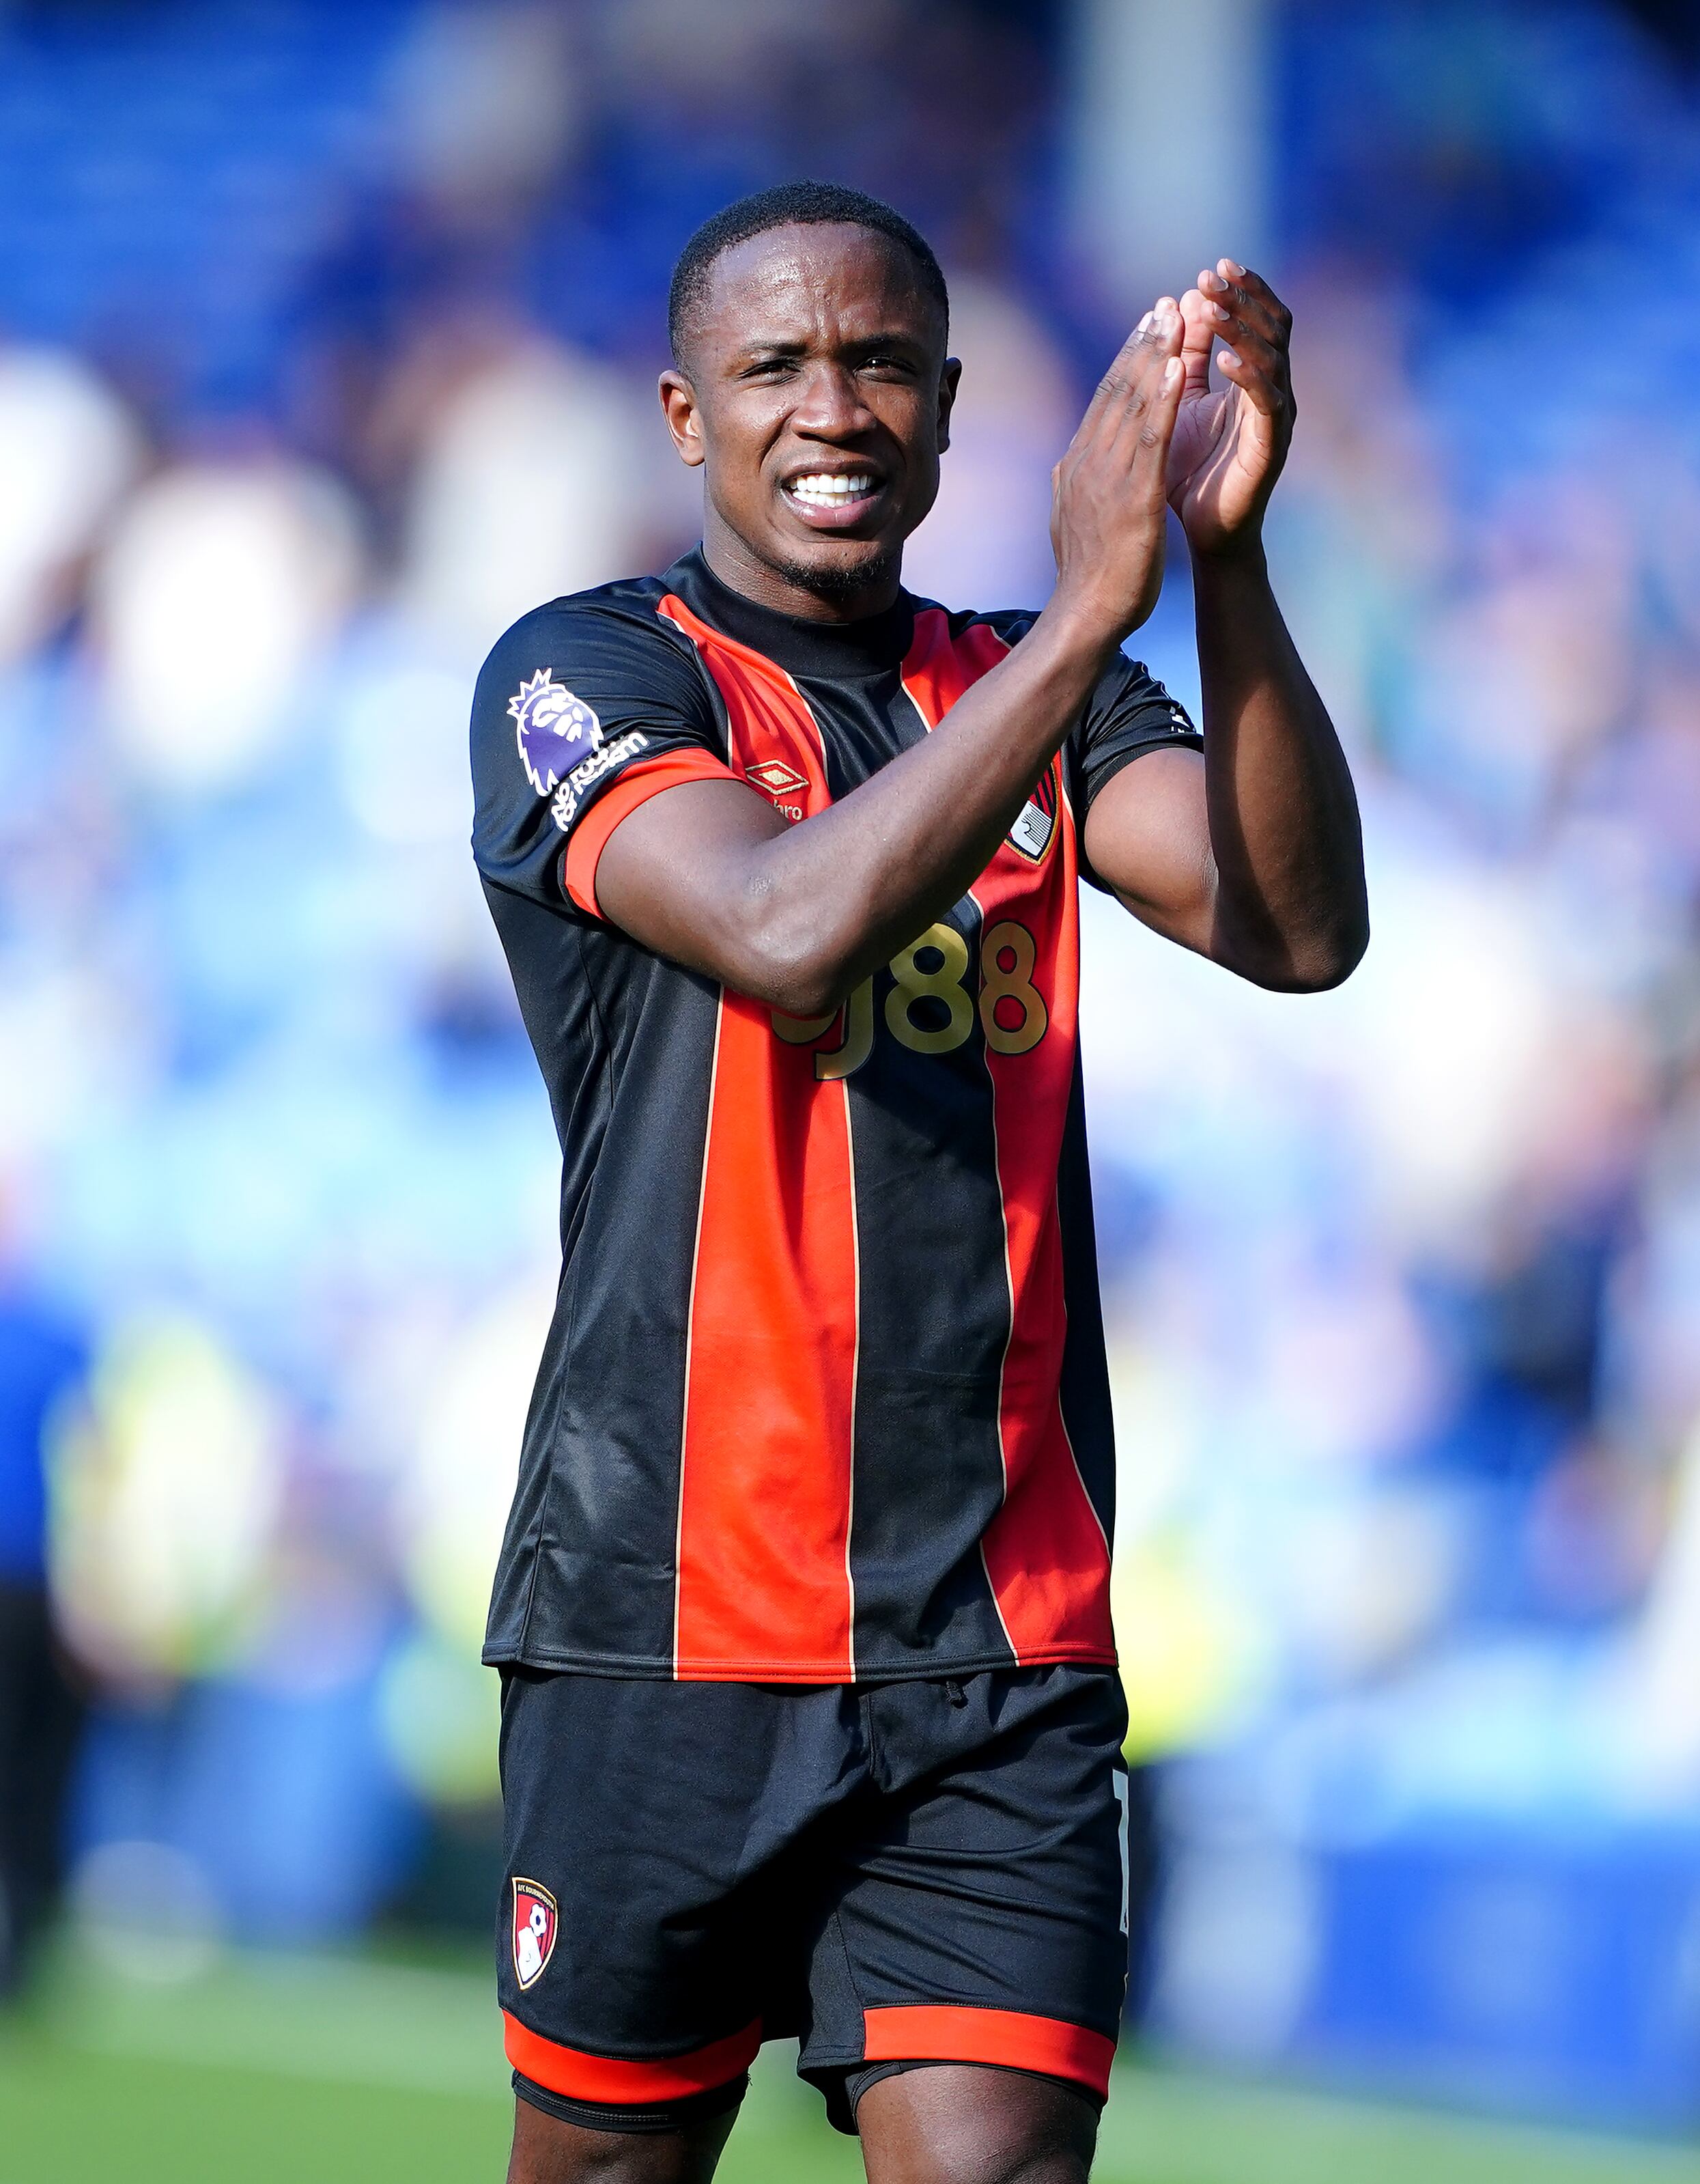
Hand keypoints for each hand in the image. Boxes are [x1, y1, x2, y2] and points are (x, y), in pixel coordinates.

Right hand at [1048, 304, 1185, 643]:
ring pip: (1133, 405)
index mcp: (1077, 466)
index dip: (1126, 361)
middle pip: (1117, 392)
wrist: (1085, 616)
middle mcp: (1088, 463)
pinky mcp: (1133, 498)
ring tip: (1175, 318)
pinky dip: (1162, 401)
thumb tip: (1065, 467)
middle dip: (1142, 344)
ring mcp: (1108, 479)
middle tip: (1164, 304)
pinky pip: (1150, 440)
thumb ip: (1072, 487)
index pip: (1104, 403)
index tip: (1146, 329)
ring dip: (1155, 357)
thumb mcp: (1073, 519)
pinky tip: (1178, 369)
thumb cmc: (1087, 577)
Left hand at [1165, 262, 1294, 558]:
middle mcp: (1274, 391)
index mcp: (1254, 378)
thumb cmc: (1192, 471)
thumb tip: (1183, 298)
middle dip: (1243, 299)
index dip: (1242, 291)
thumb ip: (1186, 356)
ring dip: (1241, 330)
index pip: (1259, 319)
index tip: (1213, 267)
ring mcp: (1277, 418)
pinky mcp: (1272, 447)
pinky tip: (1224, 361)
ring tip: (1211, 309)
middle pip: (1273, 328)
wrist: (1204, 533)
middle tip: (1212, 276)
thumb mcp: (1181, 402)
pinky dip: (1248, 378)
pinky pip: (1268, 403)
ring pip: (1272, 358)